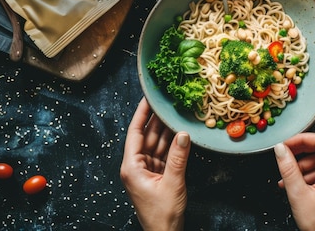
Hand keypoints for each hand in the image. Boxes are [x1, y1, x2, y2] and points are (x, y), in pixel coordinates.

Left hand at [120, 97, 190, 230]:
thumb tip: (183, 134)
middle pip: (147, 136)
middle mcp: (136, 166)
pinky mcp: (157, 176)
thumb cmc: (162, 215)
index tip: (148, 98)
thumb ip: (178, 157)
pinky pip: (164, 155)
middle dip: (157, 120)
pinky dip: (172, 145)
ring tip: (176, 114)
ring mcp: (147, 171)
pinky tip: (180, 134)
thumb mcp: (172, 183)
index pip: (135, 132)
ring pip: (156, 144)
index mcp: (131, 167)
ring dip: (166, 131)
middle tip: (168, 103)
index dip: (142, 114)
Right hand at [274, 133, 314, 230]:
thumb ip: (288, 167)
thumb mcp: (297, 194)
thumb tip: (281, 149)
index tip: (287, 144)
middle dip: (303, 153)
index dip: (302, 140)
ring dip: (306, 165)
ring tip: (291, 178)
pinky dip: (313, 174)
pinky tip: (300, 184)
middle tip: (287, 156)